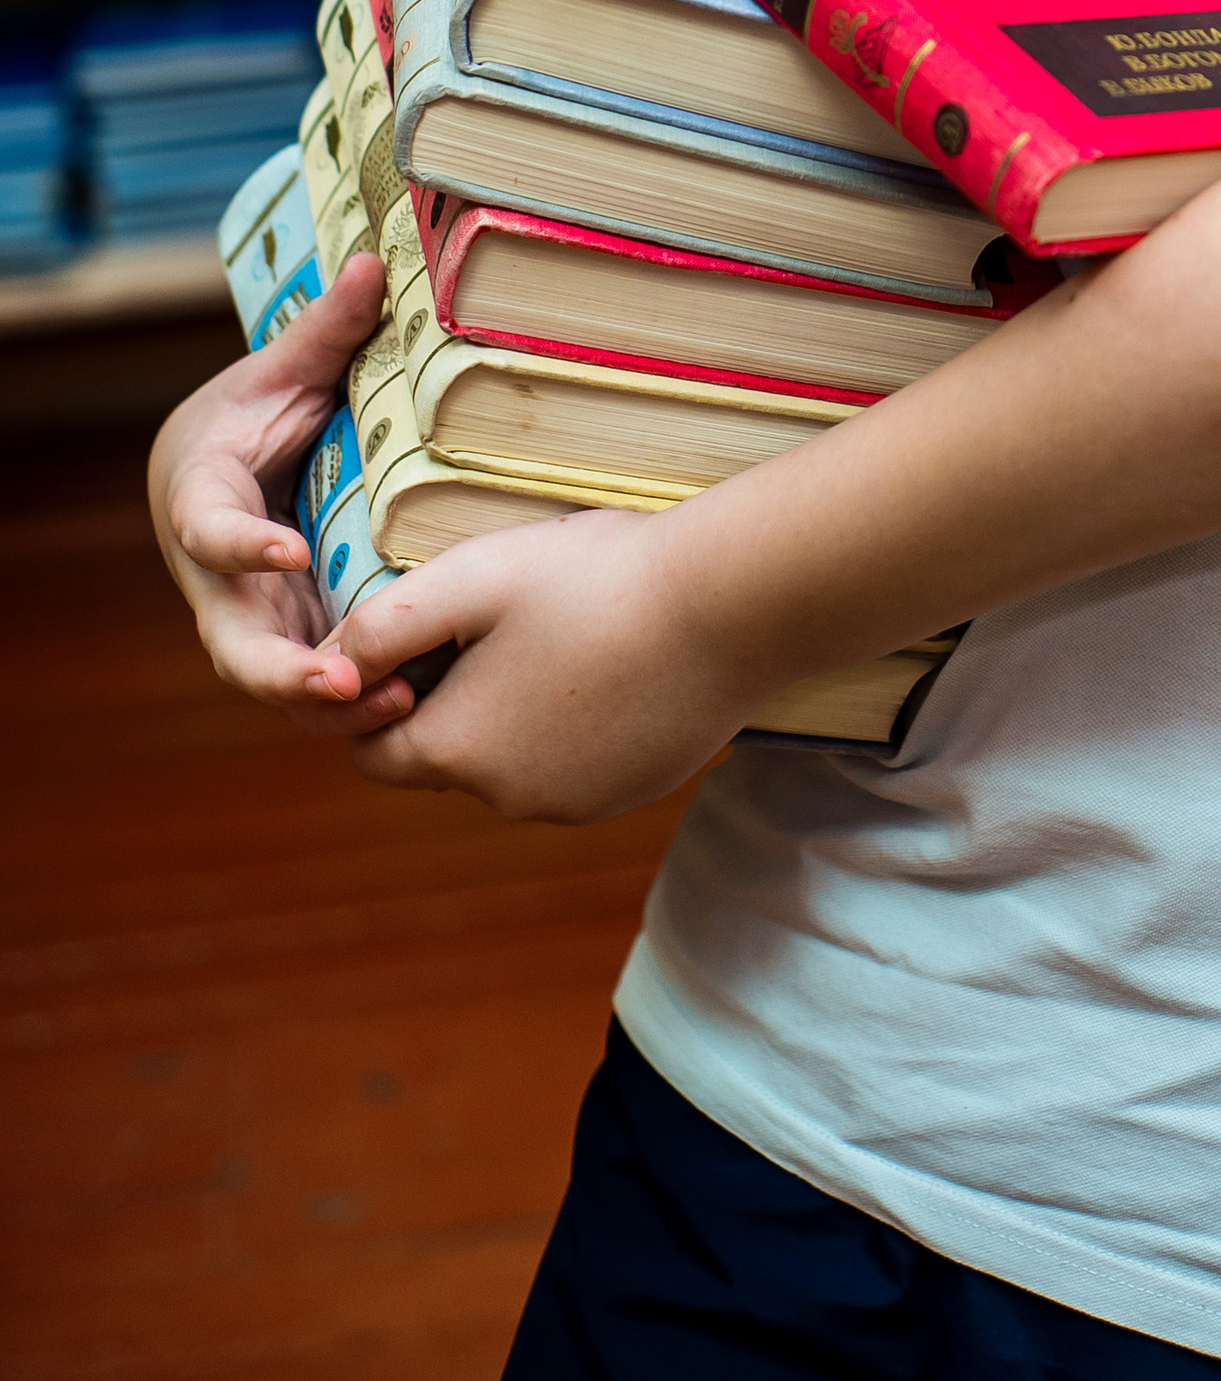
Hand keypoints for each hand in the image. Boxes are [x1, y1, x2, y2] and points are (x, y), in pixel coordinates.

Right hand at [147, 253, 412, 737]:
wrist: (235, 465)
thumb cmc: (253, 412)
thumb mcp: (281, 369)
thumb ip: (326, 329)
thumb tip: (376, 259)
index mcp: (202, 500)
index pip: (211, 530)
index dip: (244, 545)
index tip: (286, 548)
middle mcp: (220, 577)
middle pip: (234, 642)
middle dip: (282, 672)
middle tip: (337, 682)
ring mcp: (256, 615)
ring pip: (277, 681)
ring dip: (329, 704)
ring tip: (396, 707)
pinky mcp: (296, 637)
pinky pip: (319, 681)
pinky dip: (358, 702)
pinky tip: (417, 704)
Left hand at [335, 501, 753, 824]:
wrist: (730, 605)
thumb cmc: (595, 579)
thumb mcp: (472, 577)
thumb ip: (383, 625)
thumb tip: (330, 666)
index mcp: (457, 752)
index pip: (372, 752)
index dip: (382, 695)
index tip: (425, 636)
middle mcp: (508, 799)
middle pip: (446, 757)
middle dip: (455, 698)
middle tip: (501, 621)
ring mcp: (576, 803)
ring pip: (513, 762)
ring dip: (518, 712)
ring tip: (565, 632)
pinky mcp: (631, 791)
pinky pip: (575, 764)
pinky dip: (578, 725)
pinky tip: (614, 660)